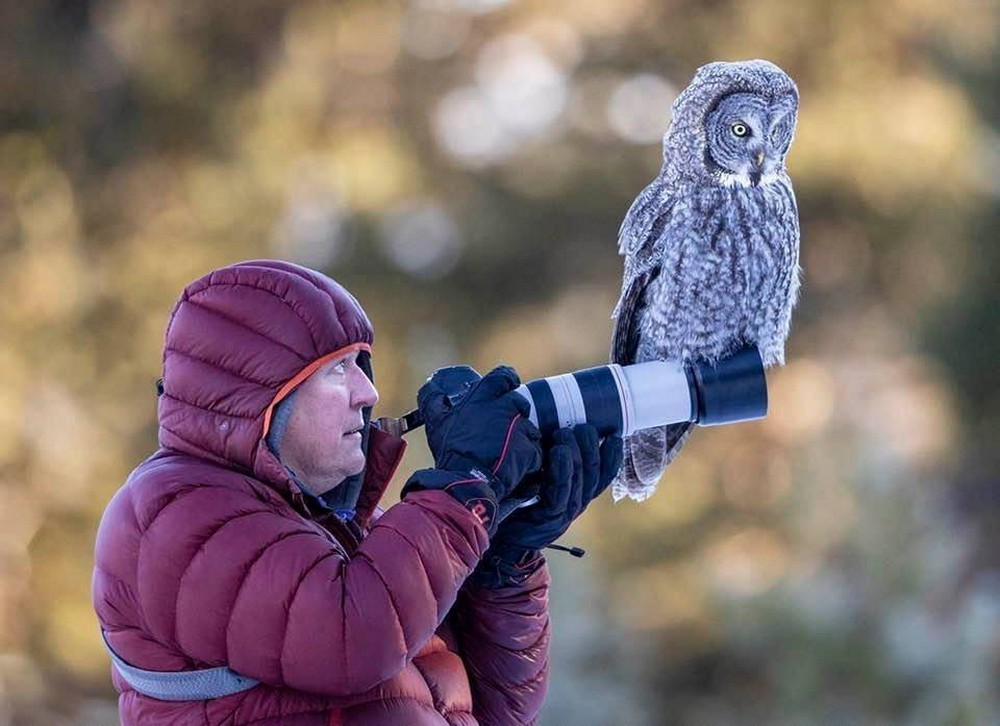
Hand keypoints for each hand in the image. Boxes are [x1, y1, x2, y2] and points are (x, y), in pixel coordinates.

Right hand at [417, 365, 541, 501]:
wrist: (466, 479)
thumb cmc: (451, 450)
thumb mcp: (437, 421)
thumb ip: (433, 400)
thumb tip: (430, 386)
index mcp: (483, 398)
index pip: (503, 376)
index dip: (508, 380)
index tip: (508, 386)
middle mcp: (504, 408)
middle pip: (520, 402)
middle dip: (515, 413)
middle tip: (504, 428)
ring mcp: (519, 429)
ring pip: (528, 428)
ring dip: (521, 437)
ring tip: (506, 451)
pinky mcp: (529, 450)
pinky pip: (534, 450)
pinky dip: (527, 458)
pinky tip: (513, 465)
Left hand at [469, 424, 622, 586]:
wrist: (496, 535)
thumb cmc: (514, 500)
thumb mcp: (535, 476)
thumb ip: (547, 457)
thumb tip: (551, 423)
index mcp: (577, 492)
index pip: (603, 475)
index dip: (612, 456)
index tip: (614, 435)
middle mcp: (576, 502)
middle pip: (594, 474)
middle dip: (592, 447)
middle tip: (584, 426)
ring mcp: (565, 512)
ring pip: (580, 480)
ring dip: (577, 453)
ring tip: (567, 432)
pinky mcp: (549, 518)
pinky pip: (561, 491)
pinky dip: (562, 469)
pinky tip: (560, 451)